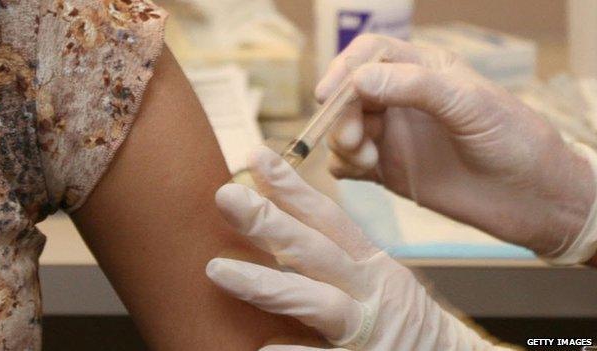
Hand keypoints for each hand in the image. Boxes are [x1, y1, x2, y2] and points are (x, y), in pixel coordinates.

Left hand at [206, 146, 506, 349]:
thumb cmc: (401, 320)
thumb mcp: (373, 279)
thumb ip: (330, 258)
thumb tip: (274, 234)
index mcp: (370, 264)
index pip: (328, 218)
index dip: (292, 187)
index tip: (256, 156)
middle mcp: (369, 290)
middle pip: (316, 251)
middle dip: (271, 222)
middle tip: (225, 195)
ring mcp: (368, 330)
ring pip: (317, 301)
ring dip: (267, 284)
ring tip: (216, 269)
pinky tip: (262, 349)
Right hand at [318, 34, 595, 258]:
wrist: (530, 199)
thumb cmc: (513, 140)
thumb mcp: (470, 103)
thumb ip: (415, 86)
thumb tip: (359, 80)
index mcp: (423, 70)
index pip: (370, 54)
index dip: (345, 68)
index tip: (329, 94)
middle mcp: (401, 100)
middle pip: (349, 94)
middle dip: (340, 114)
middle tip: (352, 139)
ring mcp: (392, 135)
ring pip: (342, 128)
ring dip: (341, 142)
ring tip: (366, 160)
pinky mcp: (387, 169)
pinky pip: (348, 162)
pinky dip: (344, 166)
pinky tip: (363, 171)